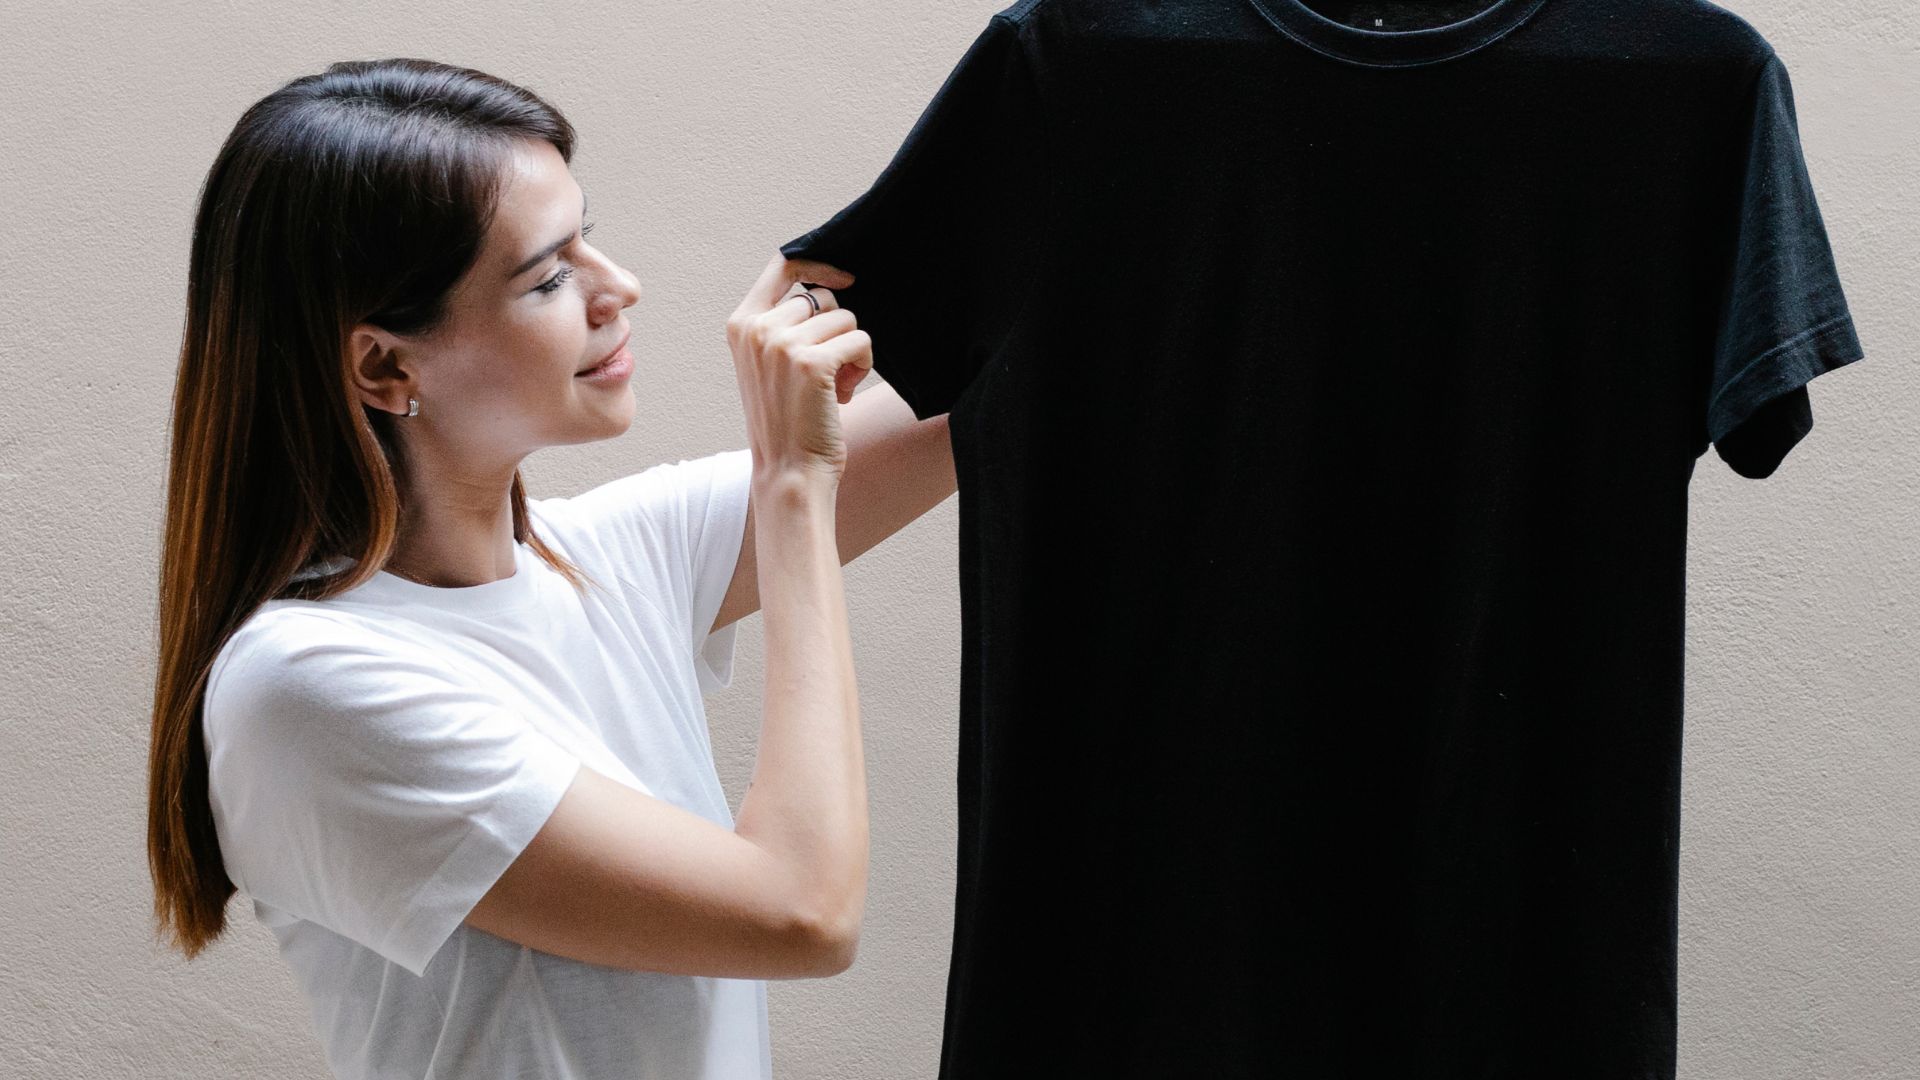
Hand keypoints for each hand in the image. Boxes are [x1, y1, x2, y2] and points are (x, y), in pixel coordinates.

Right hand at [727, 252, 870, 483]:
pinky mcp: (813, 362)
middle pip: (821, 297)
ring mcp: (783, 343)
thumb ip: (782, 324)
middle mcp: (757, 328)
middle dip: (835, 330)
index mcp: (741, 324)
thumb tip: (827, 287)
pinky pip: (860, 341)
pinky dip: (862, 366)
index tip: (844, 279)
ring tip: (833, 387)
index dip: (818, 264)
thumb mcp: (768, 364)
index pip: (782, 265)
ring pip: (845, 319)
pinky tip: (843, 394)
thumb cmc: (786, 421)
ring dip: (850, 352)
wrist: (788, 472)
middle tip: (827, 371)